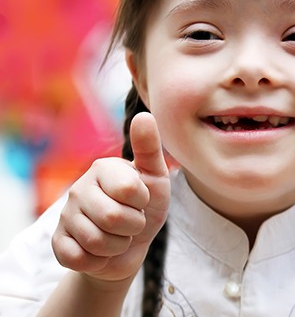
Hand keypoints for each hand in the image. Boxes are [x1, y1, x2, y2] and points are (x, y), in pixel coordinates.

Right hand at [52, 112, 170, 282]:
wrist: (133, 243)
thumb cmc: (146, 205)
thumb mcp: (155, 176)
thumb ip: (149, 147)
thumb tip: (143, 115)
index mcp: (102, 168)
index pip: (129, 191)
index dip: (142, 202)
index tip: (141, 199)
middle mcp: (79, 188)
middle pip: (113, 218)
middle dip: (133, 227)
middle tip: (132, 221)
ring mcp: (66, 216)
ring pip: (98, 242)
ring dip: (118, 245)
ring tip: (119, 235)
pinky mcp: (58, 243)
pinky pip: (79, 259)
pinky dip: (99, 261)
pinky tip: (100, 251)